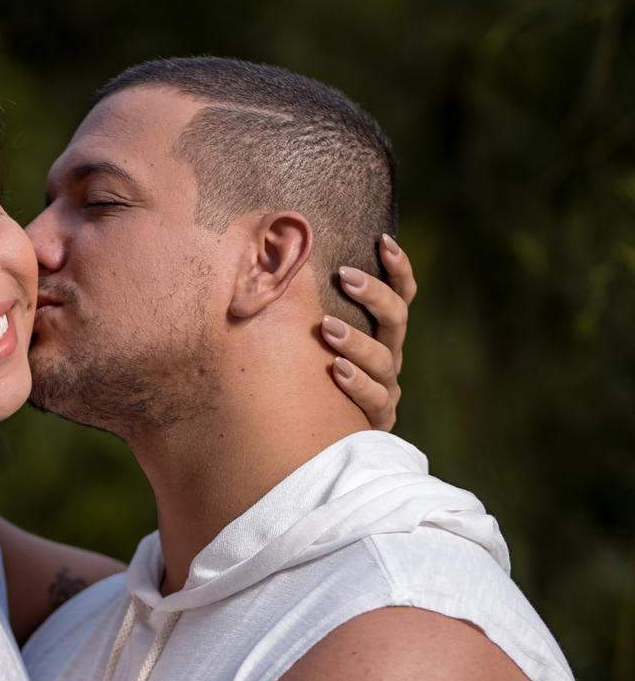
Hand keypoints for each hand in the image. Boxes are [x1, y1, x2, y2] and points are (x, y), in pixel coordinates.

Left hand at [324, 233, 416, 430]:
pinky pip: (374, 401)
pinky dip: (357, 384)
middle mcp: (387, 356)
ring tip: (328, 326)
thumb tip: (279, 256)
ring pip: (383, 359)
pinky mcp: (377, 420)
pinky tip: (337, 370)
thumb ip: (305, 307)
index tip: (383, 241)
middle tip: (345, 276)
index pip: (400, 295)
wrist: (317, 440)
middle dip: (373, 294)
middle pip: (397, 318)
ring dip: (357, 340)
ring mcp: (385, 388)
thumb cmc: (308, 377)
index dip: (398, 268)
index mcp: (380, 333)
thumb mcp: (312, 341)